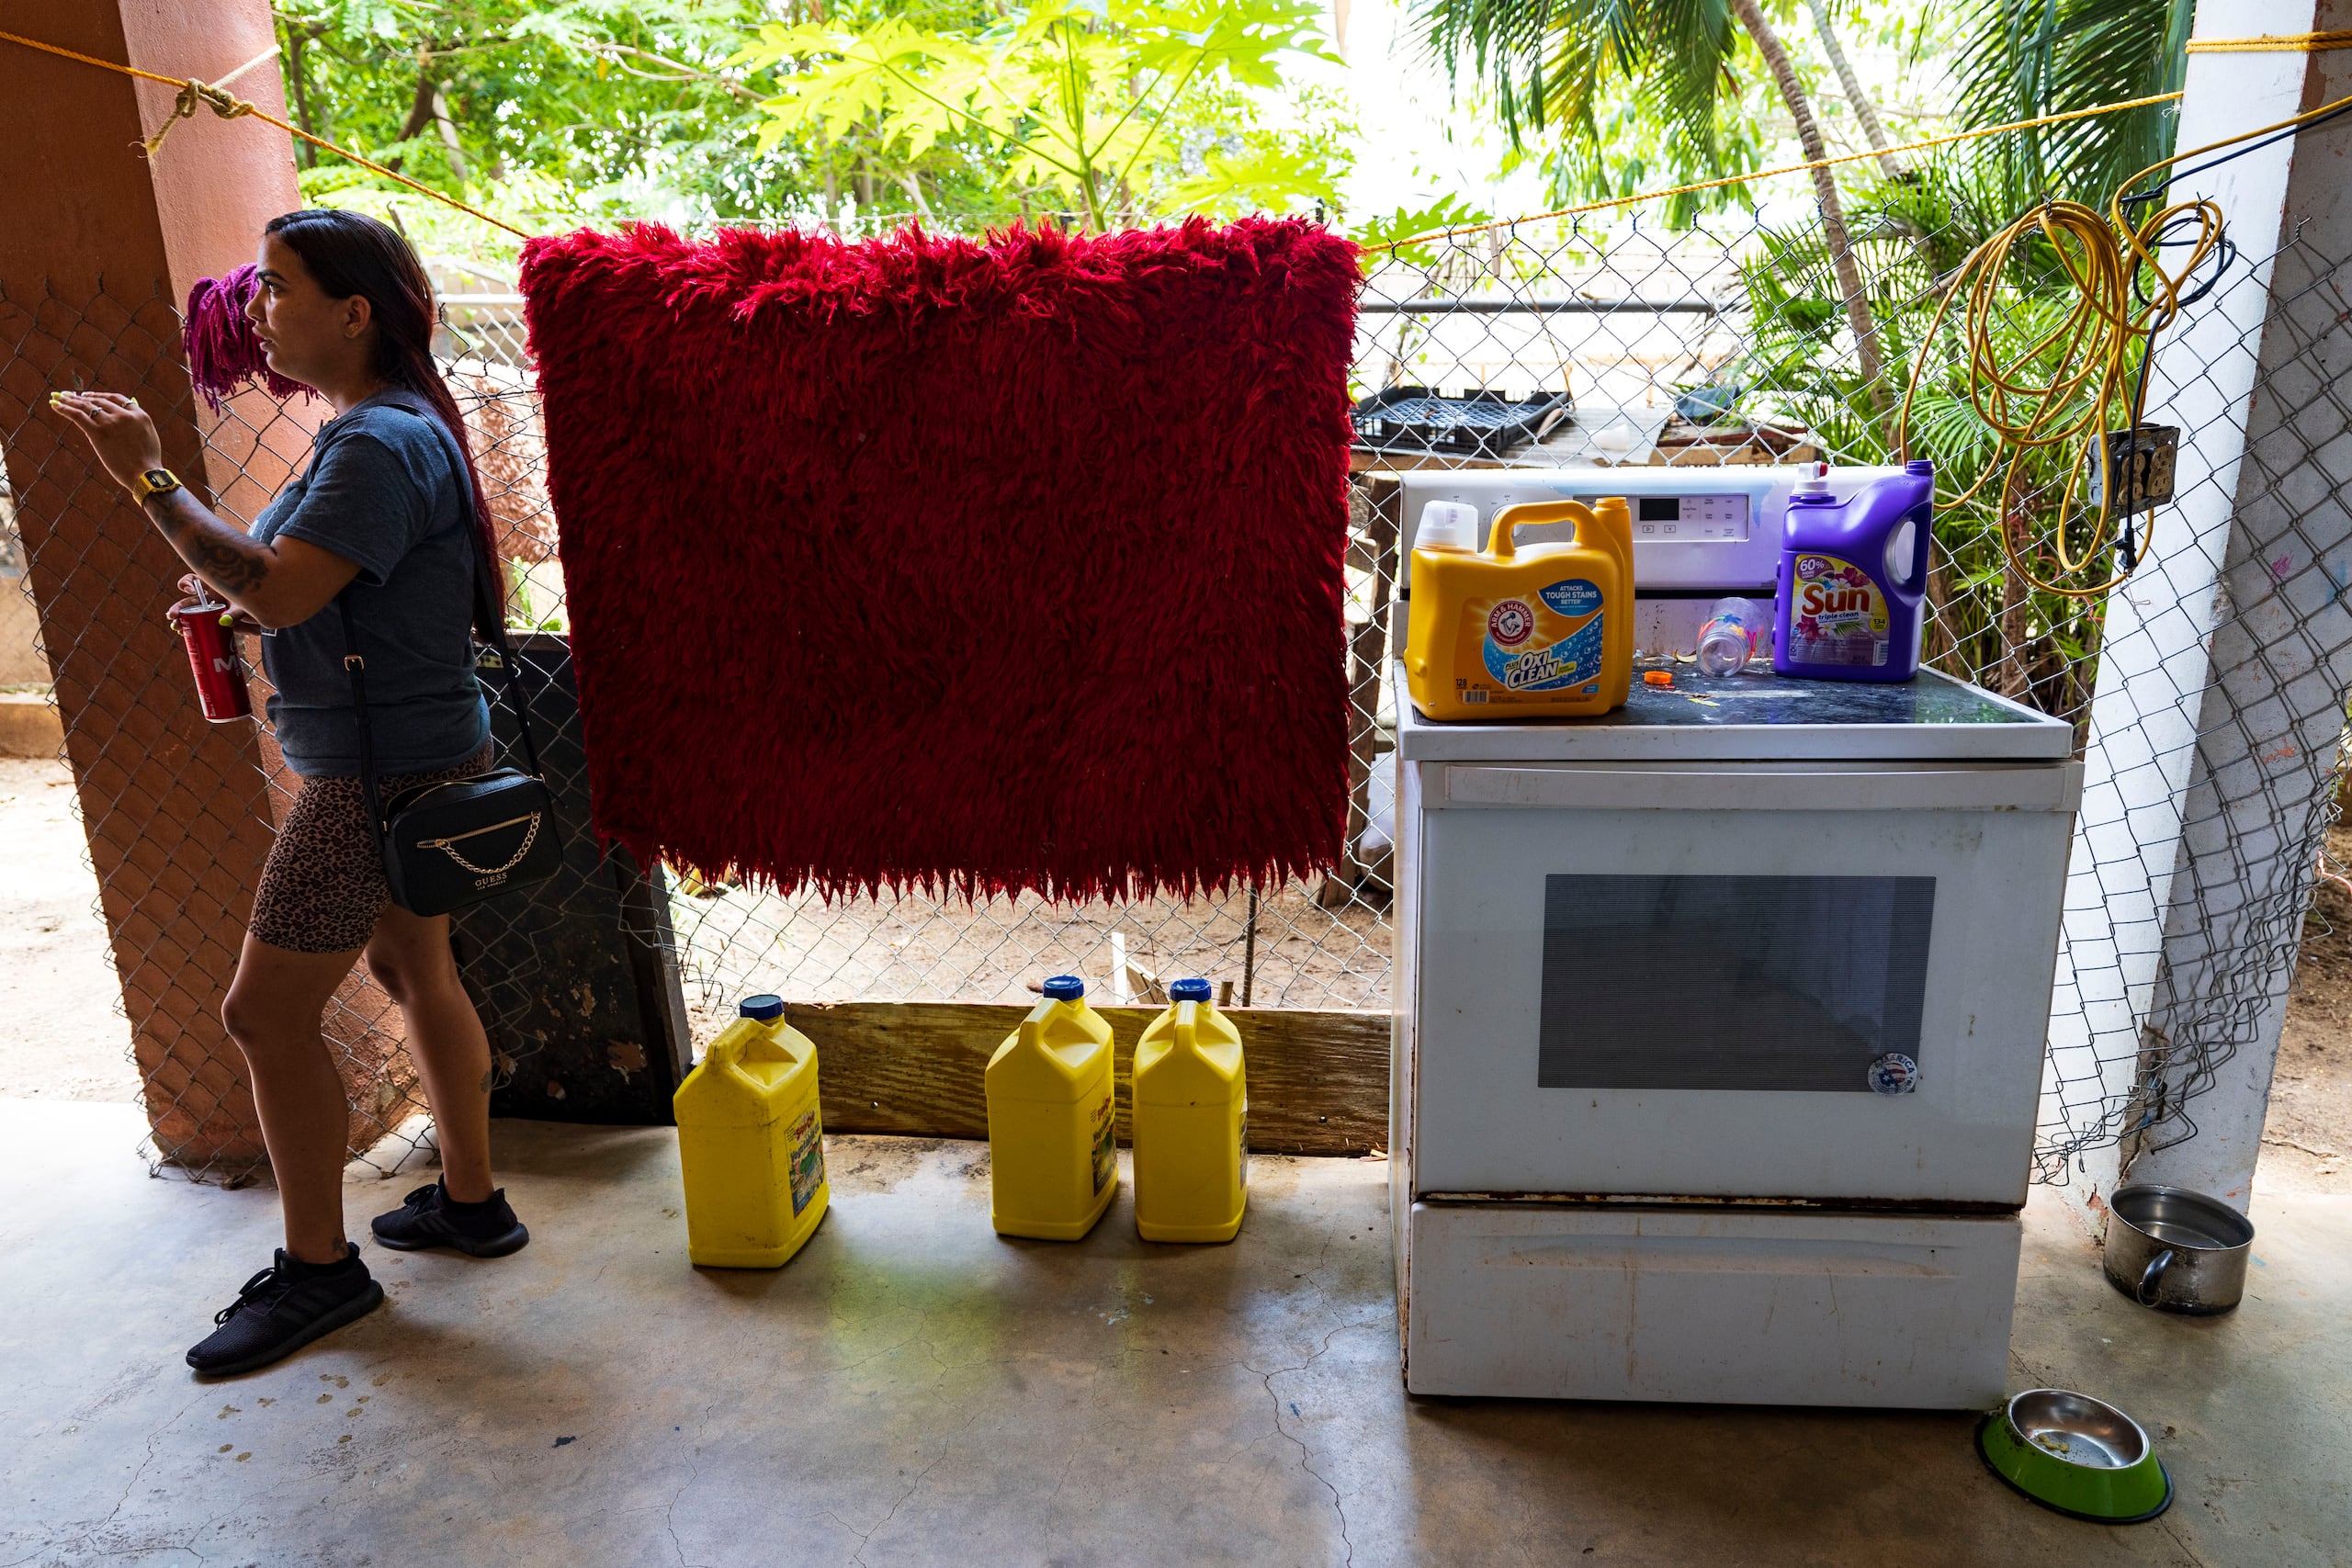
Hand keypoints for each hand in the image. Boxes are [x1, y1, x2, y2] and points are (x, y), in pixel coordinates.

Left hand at [49, 390, 164, 492]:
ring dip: (69, 400)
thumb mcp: (147, 437)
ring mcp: (111, 423)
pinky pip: (77, 416)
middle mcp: (124, 415)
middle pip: (98, 400)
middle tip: (68, 395)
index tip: (87, 396)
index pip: (115, 398)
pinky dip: (64, 409)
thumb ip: (134, 424)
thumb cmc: (146, 461)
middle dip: (81, 397)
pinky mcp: (98, 432)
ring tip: (58, 397)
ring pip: (86, 406)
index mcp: (139, 415)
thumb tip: (119, 417)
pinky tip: (55, 406)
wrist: (145, 475)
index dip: (99, 395)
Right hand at [170, 574, 262, 633]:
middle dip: (178, 608)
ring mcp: (210, 612)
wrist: (263, 620)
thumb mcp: (247, 607)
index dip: (187, 583)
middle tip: (172, 616)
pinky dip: (189, 629)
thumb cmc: (255, 607)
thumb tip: (224, 621)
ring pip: (190, 614)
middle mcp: (210, 598)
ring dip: (180, 620)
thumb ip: (236, 613)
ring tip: (176, 627)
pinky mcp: (212, 624)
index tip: (190, 591)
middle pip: (189, 601)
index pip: (194, 579)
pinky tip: (183, 634)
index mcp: (215, 587)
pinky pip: (197, 625)